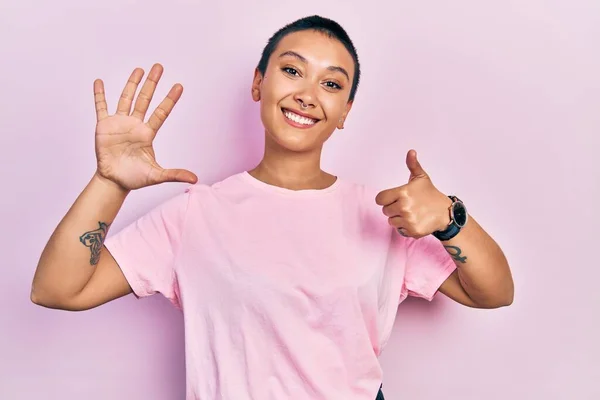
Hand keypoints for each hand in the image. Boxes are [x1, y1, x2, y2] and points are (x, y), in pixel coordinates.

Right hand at [93, 63, 197, 190]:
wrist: (114, 181)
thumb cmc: (135, 178)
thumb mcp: (157, 175)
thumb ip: (174, 174)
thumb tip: (195, 179)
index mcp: (147, 133)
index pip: (161, 112)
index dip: (170, 99)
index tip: (179, 86)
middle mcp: (135, 124)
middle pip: (145, 99)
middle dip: (152, 83)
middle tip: (159, 67)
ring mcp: (119, 123)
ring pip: (126, 98)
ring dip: (132, 84)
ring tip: (139, 69)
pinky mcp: (104, 126)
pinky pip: (101, 107)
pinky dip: (99, 95)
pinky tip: (99, 82)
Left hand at [375, 149, 451, 237]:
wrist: (445, 212)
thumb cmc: (430, 194)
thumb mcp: (421, 177)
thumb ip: (413, 164)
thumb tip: (411, 151)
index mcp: (402, 192)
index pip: (380, 199)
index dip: (385, 199)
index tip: (394, 198)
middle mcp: (404, 207)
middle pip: (385, 211)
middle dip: (393, 208)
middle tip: (407, 205)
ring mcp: (408, 220)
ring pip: (391, 221)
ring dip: (398, 218)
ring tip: (411, 213)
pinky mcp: (412, 231)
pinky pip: (399, 230)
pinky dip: (405, 227)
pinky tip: (414, 221)